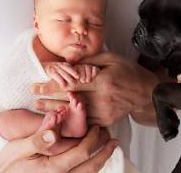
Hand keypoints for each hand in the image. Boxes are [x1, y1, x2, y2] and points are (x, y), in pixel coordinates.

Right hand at [0, 125, 116, 172]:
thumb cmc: (9, 161)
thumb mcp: (20, 147)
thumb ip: (38, 139)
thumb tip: (54, 132)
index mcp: (53, 168)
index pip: (82, 152)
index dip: (93, 139)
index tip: (98, 128)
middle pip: (91, 167)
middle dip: (104, 153)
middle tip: (113, 141)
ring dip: (99, 161)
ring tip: (107, 149)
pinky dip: (89, 168)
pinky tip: (91, 160)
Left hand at [33, 52, 158, 125]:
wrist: (147, 92)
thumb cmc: (129, 72)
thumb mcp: (110, 58)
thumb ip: (88, 60)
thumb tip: (67, 61)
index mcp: (103, 80)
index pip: (71, 83)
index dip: (51, 85)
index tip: (37, 85)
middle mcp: (102, 98)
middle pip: (69, 99)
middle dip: (48, 99)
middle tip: (33, 97)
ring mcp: (104, 112)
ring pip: (74, 112)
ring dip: (56, 111)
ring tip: (40, 108)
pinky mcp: (106, 121)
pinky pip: (84, 122)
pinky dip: (70, 120)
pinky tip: (58, 117)